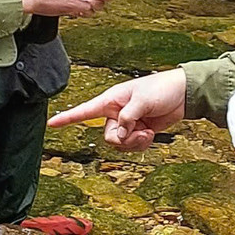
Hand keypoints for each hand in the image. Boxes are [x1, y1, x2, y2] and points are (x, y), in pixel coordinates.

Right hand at [50, 69, 186, 149]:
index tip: (51, 123)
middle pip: (108, 137)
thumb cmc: (162, 88)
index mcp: (111, 100)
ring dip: (135, 142)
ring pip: (120, 144)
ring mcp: (127, 123)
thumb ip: (128, 118)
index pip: (85, 110)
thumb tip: (119, 136)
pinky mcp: (138, 130)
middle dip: (124, 139)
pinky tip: (151, 135)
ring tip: (148, 131)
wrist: (183, 94)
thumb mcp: (143, 101)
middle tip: (140, 130)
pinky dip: (142, 144)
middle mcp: (116, 112)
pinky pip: (132, 146)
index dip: (67, 117)